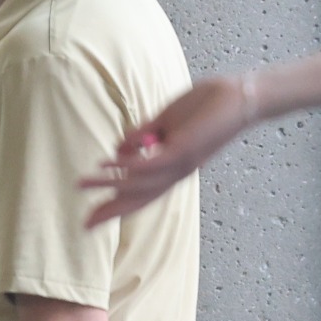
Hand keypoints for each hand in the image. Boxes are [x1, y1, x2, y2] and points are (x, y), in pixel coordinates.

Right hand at [79, 74, 255, 225]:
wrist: (240, 96)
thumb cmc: (206, 106)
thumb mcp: (165, 121)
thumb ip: (142, 135)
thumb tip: (118, 147)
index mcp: (171, 167)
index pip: (139, 192)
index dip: (115, 205)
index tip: (92, 218)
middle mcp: (175, 172)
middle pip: (138, 198)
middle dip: (110, 211)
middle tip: (85, 224)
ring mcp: (179, 163)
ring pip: (139, 182)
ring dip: (108, 185)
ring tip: (81, 183)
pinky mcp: (183, 150)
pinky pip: (151, 164)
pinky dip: (128, 166)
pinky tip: (108, 163)